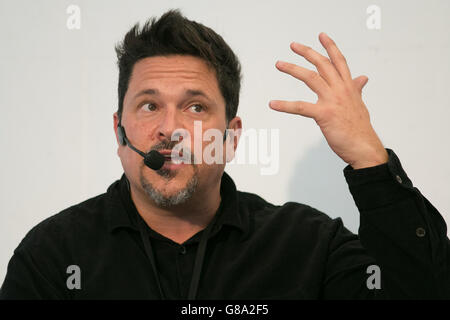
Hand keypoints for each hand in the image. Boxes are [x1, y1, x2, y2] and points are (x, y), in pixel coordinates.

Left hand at [269, 32, 387, 168]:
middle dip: (307, 52)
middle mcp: (341, 89)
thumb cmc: (360, 128)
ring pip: (310, 78)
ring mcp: (332, 101)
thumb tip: (362, 78)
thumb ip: (357, 89)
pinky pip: (300, 107)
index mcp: (349, 86)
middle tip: (293, 45)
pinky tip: (273, 104)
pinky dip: (285, 105)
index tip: (321, 35)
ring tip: (279, 64)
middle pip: (322, 64)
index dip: (330, 47)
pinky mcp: (324, 114)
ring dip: (293, 69)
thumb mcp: (359, 104)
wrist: (364, 147)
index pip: (339, 61)